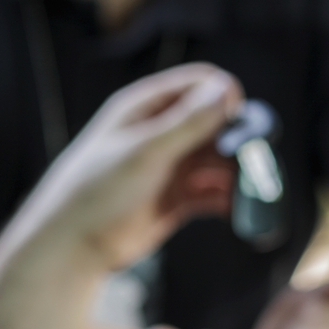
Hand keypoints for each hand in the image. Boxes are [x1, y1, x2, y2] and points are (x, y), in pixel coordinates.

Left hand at [22, 63, 241, 270]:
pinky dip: (229, 199)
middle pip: (216, 122)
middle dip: (238, 140)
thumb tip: (225, 89)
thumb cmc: (97, 189)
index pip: (199, 84)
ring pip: (218, 159)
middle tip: (256, 163)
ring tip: (250, 191)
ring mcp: (170, 166)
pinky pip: (213, 192)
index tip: (241, 123)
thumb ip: (185, 123)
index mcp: (145, 107)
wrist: (72, 244)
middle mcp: (161, 132)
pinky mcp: (176, 199)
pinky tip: (236, 211)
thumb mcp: (143, 151)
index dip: (225, 96)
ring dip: (238, 172)